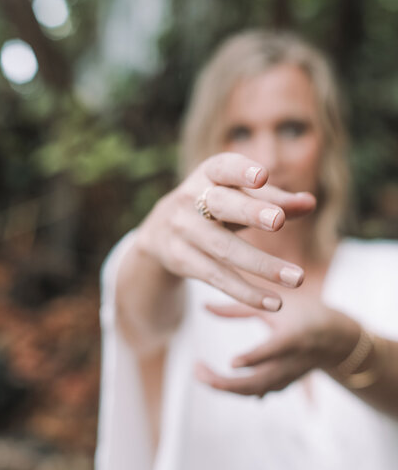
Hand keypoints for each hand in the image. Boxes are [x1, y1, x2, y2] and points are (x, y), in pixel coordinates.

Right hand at [136, 153, 315, 310]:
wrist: (160, 232)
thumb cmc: (215, 208)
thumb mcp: (239, 198)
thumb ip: (275, 200)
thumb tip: (310, 202)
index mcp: (208, 175)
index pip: (224, 168)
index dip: (241, 171)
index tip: (263, 176)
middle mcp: (190, 199)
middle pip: (221, 206)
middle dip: (250, 212)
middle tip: (279, 221)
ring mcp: (183, 230)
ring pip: (224, 249)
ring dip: (262, 265)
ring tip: (297, 278)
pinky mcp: (181, 260)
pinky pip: (217, 277)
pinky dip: (247, 292)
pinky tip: (274, 301)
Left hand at [194, 298, 359, 395]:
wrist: (338, 338)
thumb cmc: (306, 312)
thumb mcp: (278, 303)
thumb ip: (240, 306)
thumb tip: (204, 306)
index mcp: (295, 336)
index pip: (275, 349)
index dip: (254, 357)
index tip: (232, 362)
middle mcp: (292, 361)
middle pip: (258, 381)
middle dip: (225, 382)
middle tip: (197, 370)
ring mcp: (288, 376)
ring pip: (255, 390)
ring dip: (225, 386)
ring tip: (200, 373)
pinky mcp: (284, 383)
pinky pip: (259, 392)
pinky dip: (238, 389)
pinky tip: (217, 382)